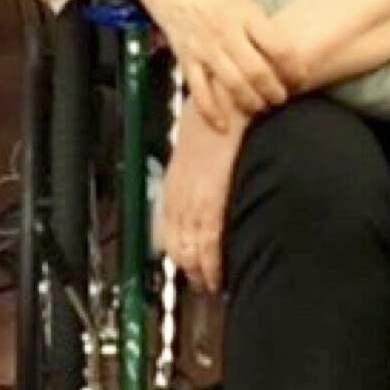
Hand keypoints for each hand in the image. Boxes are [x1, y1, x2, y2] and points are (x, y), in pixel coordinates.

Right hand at [148, 0, 289, 132]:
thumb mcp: (242, 0)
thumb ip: (260, 27)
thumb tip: (285, 58)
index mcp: (245, 15)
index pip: (279, 49)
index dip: (295, 70)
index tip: (300, 79)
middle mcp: (225, 33)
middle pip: (258, 73)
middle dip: (275, 93)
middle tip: (281, 98)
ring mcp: (204, 47)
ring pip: (233, 85)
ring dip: (251, 103)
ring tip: (260, 107)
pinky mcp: (185, 58)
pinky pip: (199, 91)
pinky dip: (211, 112)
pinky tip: (223, 125)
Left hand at [161, 107, 246, 293]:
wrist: (222, 102)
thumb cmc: (212, 125)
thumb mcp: (195, 157)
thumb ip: (195, 181)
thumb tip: (203, 201)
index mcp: (175, 185)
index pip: (168, 231)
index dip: (177, 255)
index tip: (188, 270)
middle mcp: (178, 195)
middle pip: (175, 245)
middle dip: (188, 269)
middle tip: (202, 285)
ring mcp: (193, 198)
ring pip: (190, 249)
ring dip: (200, 272)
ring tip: (212, 287)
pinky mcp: (212, 198)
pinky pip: (207, 240)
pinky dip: (212, 263)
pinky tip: (218, 276)